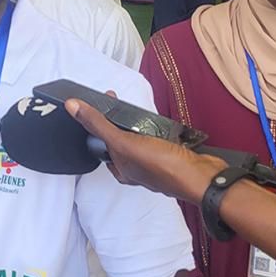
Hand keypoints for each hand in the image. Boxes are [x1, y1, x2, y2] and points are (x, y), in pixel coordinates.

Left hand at [65, 93, 223, 205]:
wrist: (202, 176)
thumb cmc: (163, 166)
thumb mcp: (123, 142)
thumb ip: (98, 124)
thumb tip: (72, 106)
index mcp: (121, 169)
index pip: (100, 145)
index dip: (96, 123)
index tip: (98, 102)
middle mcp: (136, 169)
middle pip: (120, 141)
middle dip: (116, 121)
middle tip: (115, 100)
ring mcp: (156, 163)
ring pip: (140, 140)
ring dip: (137, 124)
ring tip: (136, 109)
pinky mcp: (172, 156)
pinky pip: (159, 139)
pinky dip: (157, 129)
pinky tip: (160, 121)